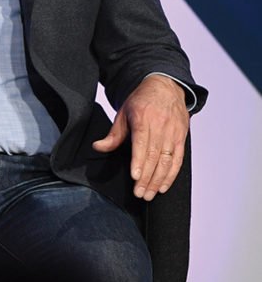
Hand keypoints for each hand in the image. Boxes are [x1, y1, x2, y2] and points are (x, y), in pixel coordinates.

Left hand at [92, 74, 189, 200]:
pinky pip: (178, 159)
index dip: (139, 161)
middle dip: (147, 177)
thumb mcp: (123, 113)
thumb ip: (113, 134)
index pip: (142, 143)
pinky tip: (163, 186)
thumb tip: (98, 147)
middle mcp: (161, 126)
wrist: (165, 87)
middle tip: (140, 193)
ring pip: (167, 160)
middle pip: (154, 156)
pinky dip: (171, 174)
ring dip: (158, 180)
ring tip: (149, 194)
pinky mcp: (182, 137)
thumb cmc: (141, 101)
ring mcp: (173, 132)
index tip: (135, 177)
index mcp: (144, 118)